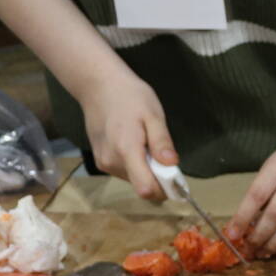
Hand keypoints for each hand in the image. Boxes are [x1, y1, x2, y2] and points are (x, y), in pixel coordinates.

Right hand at [82, 72, 175, 199]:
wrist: (98, 86)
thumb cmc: (129, 96)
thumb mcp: (153, 114)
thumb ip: (162, 142)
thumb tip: (172, 165)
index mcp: (126, 150)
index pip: (146, 188)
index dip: (164, 188)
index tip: (176, 178)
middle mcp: (111, 162)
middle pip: (142, 185)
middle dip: (158, 176)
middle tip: (163, 153)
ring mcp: (103, 163)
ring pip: (134, 179)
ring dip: (146, 169)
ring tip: (146, 142)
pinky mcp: (100, 161)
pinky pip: (125, 172)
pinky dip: (135, 164)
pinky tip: (134, 143)